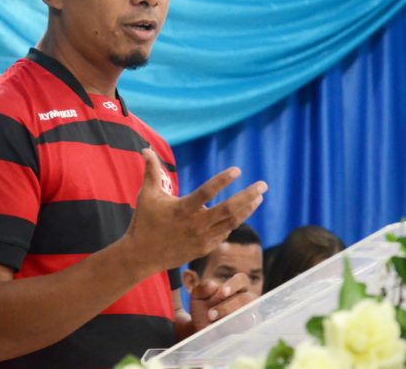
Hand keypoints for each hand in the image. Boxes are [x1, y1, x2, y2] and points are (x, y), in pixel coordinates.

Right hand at [123, 149, 266, 275]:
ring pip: (231, 222)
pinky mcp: (205, 249)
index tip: (237, 170)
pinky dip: (234, 222)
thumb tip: (146, 149)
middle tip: (263, 185)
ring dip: (248, 209)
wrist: (142, 256)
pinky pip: (224, 233)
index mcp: (183, 209)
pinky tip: (243, 212)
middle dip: (248, 196)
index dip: (222, 180)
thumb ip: (151, 171)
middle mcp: (196, 225)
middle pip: (229, 209)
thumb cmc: (144, 221)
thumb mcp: (147, 195)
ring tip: (260, 197)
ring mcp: (202, 239)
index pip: (207, 192)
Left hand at [189, 273, 258, 331]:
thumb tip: (212, 285)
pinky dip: (228, 333)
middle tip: (210, 314)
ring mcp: (249, 316)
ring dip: (229, 322)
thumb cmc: (203, 306)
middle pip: (246, 299)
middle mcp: (247, 300)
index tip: (222, 291)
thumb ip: (202, 288)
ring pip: (248, 318)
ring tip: (212, 327)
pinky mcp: (246, 331)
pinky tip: (216, 333)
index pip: (241, 280)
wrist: (201, 327)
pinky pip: (243, 332)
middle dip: (227, 307)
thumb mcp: (198, 295)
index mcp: (238, 286)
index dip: (233, 285)